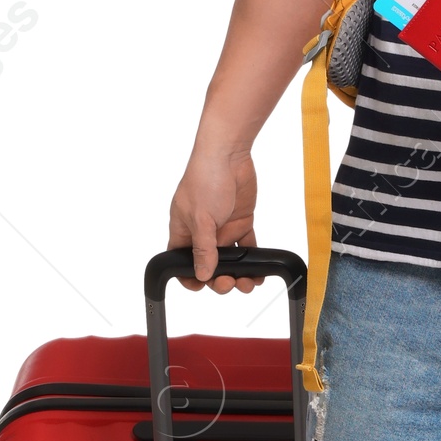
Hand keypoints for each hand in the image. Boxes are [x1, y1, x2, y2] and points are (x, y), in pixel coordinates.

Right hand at [167, 146, 260, 290]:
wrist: (229, 154)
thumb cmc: (205, 179)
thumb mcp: (201, 218)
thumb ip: (203, 248)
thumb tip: (202, 274)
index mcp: (183, 231)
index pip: (181, 261)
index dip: (189, 276)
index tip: (201, 286)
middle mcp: (202, 233)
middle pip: (208, 265)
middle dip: (218, 279)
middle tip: (228, 283)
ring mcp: (222, 228)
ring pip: (229, 259)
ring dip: (238, 274)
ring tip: (248, 283)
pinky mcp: (240, 221)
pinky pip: (247, 246)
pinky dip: (253, 260)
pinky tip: (259, 271)